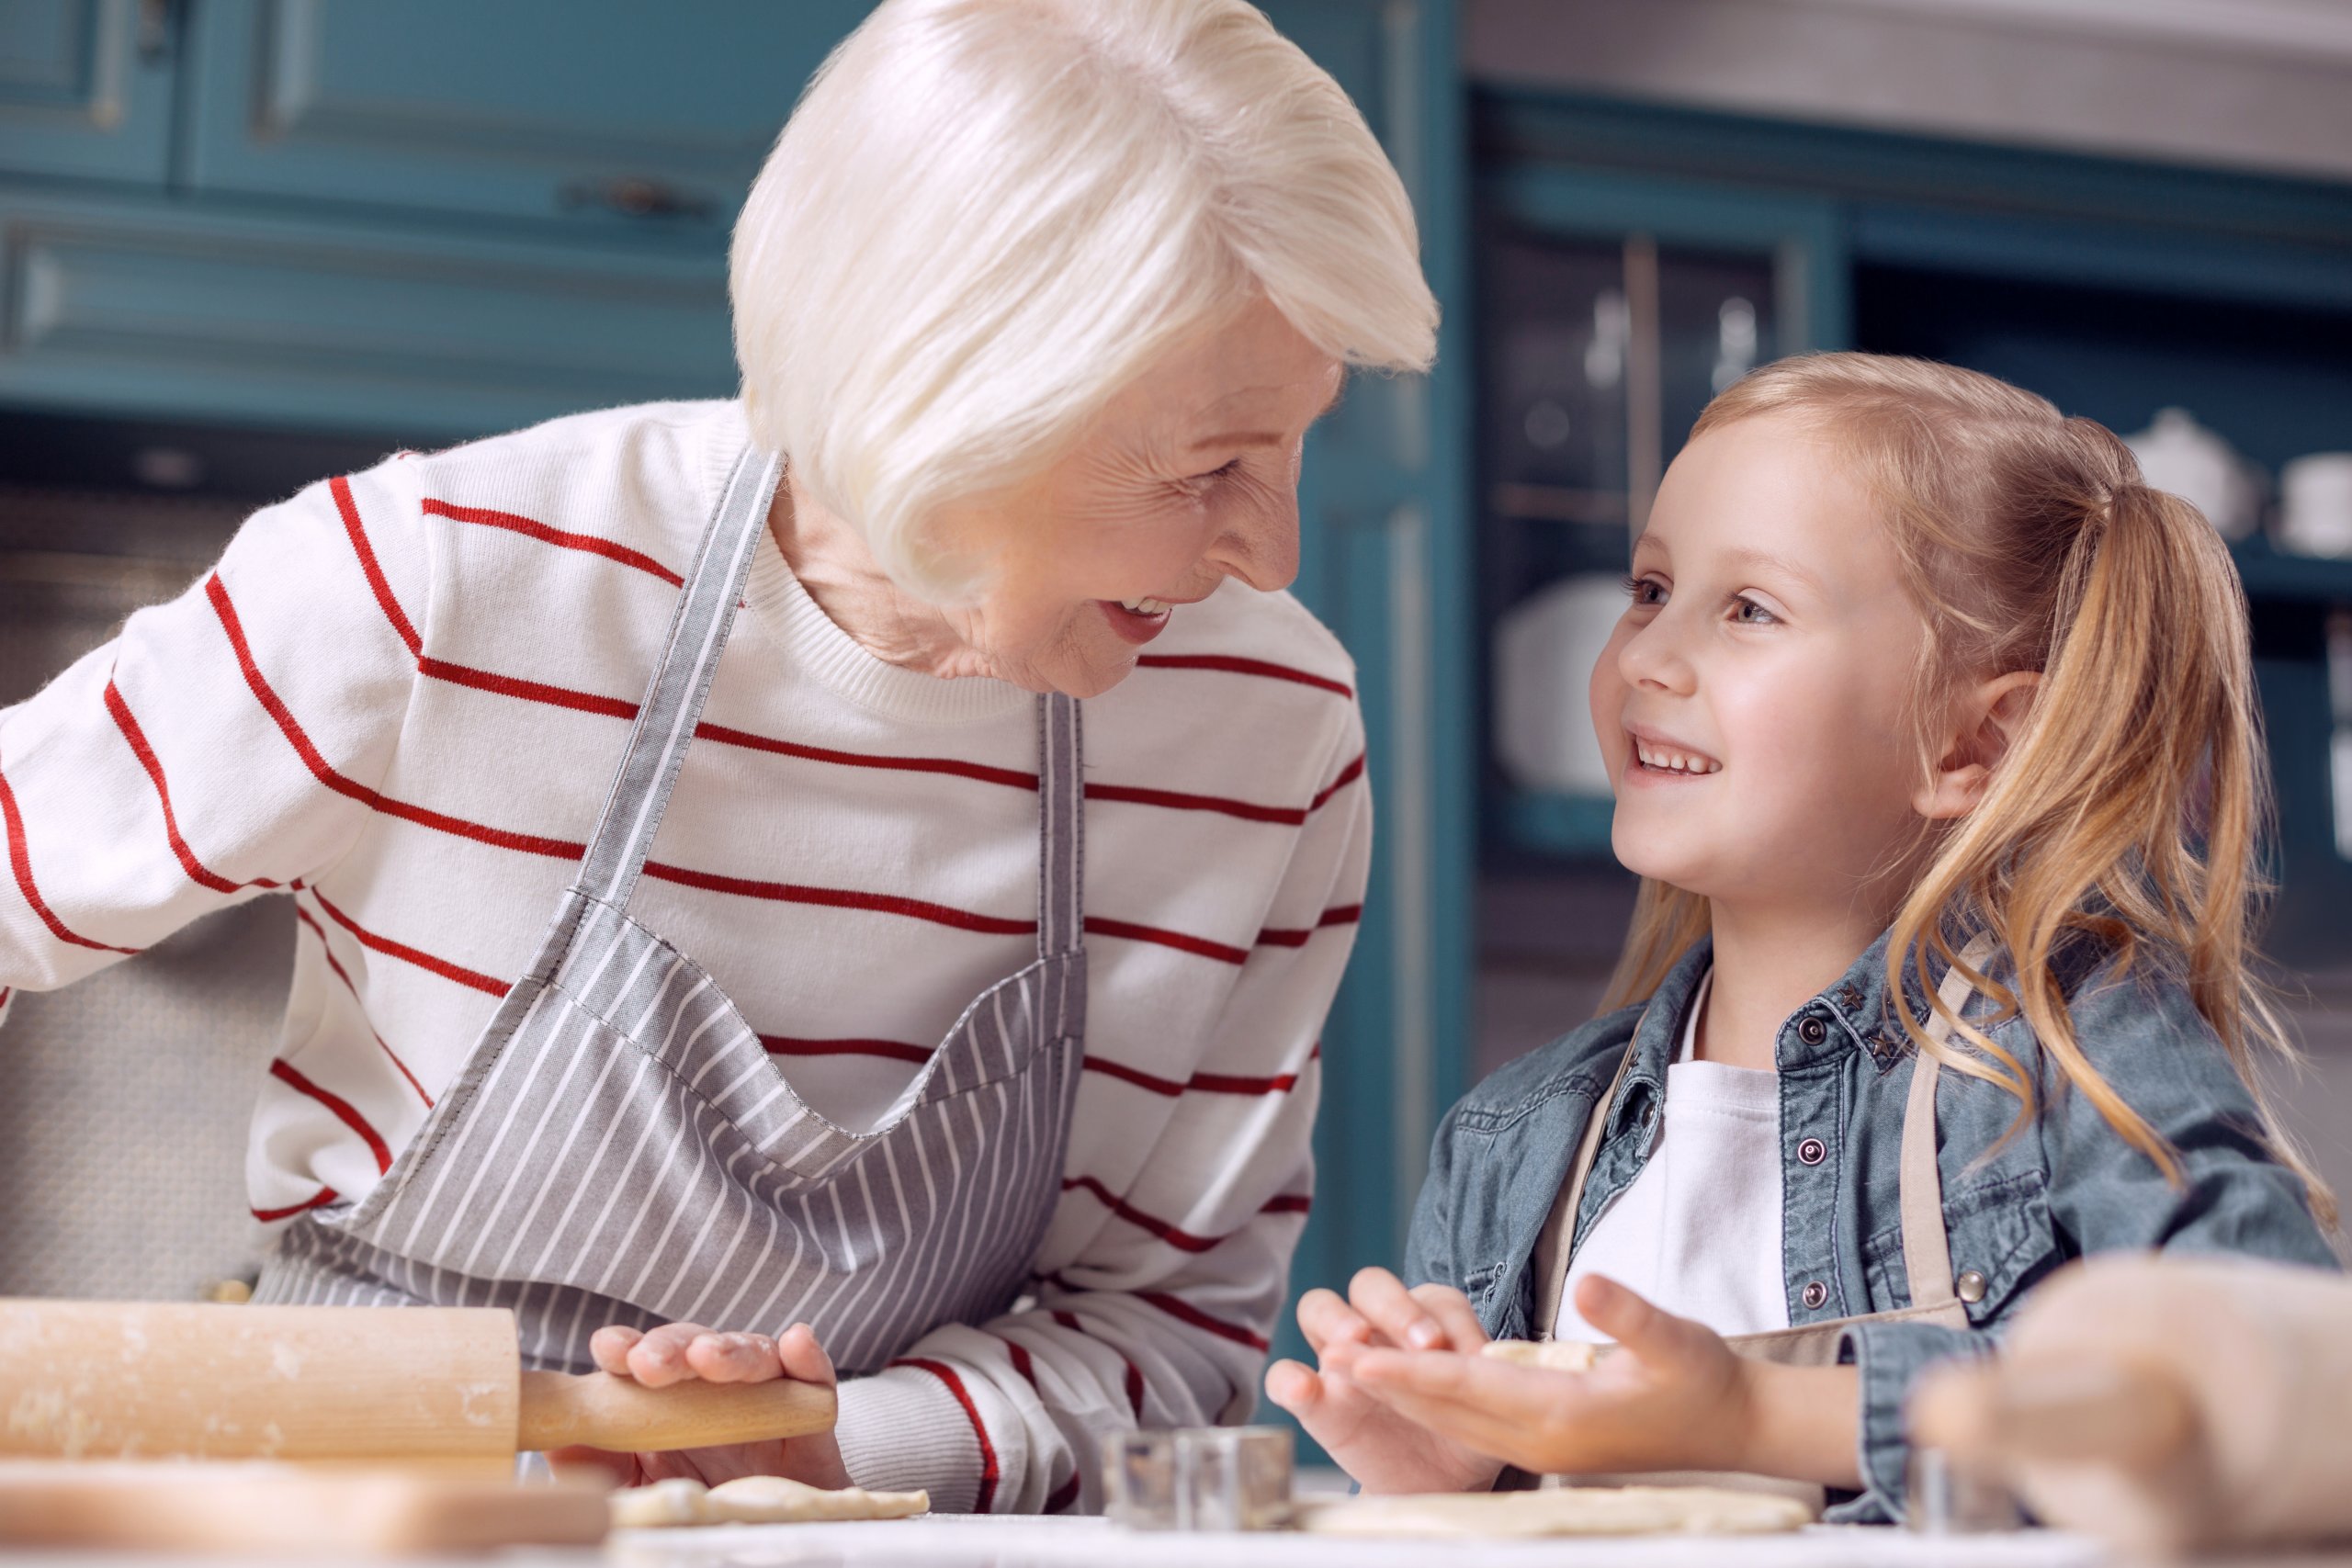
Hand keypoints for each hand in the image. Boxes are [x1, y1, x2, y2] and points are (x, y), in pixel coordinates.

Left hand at [552, 1321, 852, 1490]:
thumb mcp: (634, 1492)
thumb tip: (552, 1440)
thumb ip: (594, 1466)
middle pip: (694, 1345)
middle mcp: (714, 1387)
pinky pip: (814, 1376)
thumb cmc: (696, 1508)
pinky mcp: (810, 1412)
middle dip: (672, 1345)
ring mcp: (764, 1395)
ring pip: (751, 1352)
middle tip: (653, 1363)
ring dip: (731, 1348)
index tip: (610, 1351)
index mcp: (667, 1399)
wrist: (766, 1544)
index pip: (643, 1357)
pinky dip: (807, 1356)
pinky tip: (796, 1344)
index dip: (626, 1347)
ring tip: (710, 1359)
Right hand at [1263, 1267, 1502, 1494]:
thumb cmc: (1458, 1432)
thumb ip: (1480, 1376)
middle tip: (1422, 1345)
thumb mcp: (1479, 1404)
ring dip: (1338, 1320)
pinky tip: (1305, 1389)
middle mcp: (1379, 1332)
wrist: (1437, 1486)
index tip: (1461, 1352)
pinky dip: (1289, 1378)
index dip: (1442, 1316)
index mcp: (1424, 1325)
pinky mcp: (1316, 1403)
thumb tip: (1483, 1359)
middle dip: (1394, 1305)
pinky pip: (1283, 1376)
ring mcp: (1341, 1363)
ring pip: (1319, 1307)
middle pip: (1370, 1286)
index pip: (1427, 1295)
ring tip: (1355, 1345)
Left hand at [1344, 1274, 1860, 1486]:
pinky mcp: (1550, 1443)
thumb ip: (1626, 1314)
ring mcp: (1544, 1448)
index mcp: (1560, 1413)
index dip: (1407, 1370)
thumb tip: (1585, 1284)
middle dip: (1387, 1386)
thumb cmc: (1706, 1379)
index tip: (1357, 1356)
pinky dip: (1439, 1407)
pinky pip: (1477, 1426)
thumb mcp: (1674, 1338)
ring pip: (1457, 1423)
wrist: (1735, 1426)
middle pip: (1447, 1410)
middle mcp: (1541, 1438)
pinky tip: (1417, 1392)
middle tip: (1328, 1360)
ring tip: (1356, 1373)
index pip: (1465, 1387)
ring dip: (1406, 1398)